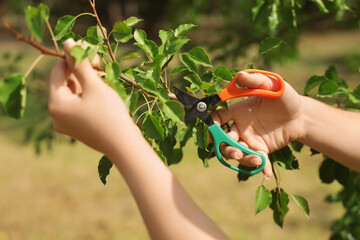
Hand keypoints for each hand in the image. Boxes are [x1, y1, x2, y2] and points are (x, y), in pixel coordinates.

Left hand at [48, 38, 134, 154]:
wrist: (124, 146)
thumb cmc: (109, 115)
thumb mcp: (94, 86)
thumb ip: (80, 64)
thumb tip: (68, 43)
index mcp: (56, 104)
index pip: (57, 72)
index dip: (71, 57)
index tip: (86, 48)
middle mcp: (57, 115)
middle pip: (65, 84)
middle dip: (79, 70)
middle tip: (97, 59)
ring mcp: (67, 124)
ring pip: (73, 94)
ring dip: (85, 81)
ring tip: (101, 73)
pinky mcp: (78, 128)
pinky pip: (79, 106)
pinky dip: (88, 95)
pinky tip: (101, 90)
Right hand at [211, 71, 304, 177]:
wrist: (302, 115)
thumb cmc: (285, 96)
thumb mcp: (273, 85)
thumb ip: (256, 81)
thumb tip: (240, 75)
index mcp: (238, 111)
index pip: (218, 118)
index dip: (211, 125)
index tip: (210, 132)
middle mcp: (240, 127)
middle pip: (224, 140)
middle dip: (226, 148)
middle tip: (236, 152)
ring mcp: (250, 140)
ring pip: (238, 152)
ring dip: (242, 158)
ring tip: (257, 160)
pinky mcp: (261, 149)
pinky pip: (256, 160)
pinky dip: (259, 167)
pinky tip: (265, 172)